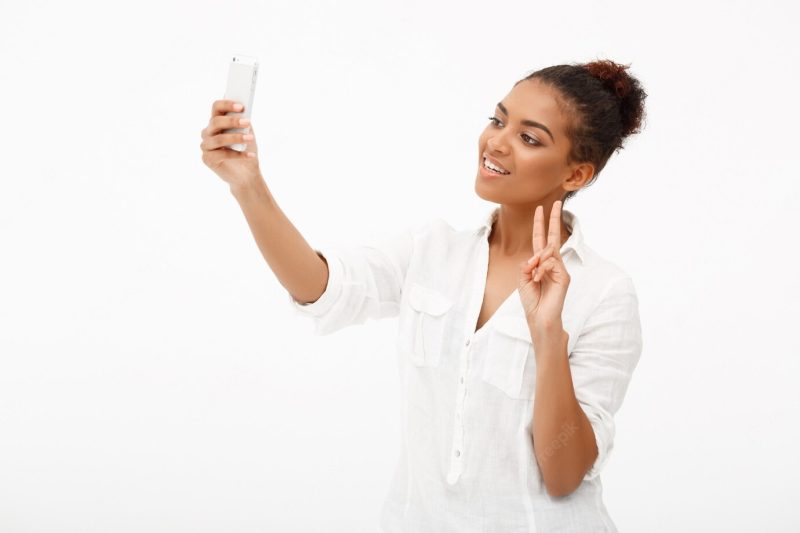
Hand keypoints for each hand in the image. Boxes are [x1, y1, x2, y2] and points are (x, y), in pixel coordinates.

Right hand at [200, 99, 261, 188]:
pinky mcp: (207, 159)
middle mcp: (207, 132)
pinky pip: (222, 155)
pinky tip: (250, 155)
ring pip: (218, 139)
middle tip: (247, 122)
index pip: (216, 107)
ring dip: (236, 138)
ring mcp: (206, 146)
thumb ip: (243, 123)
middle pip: (215, 122)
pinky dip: (239, 155)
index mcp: (216, 121)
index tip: (242, 106)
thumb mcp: (247, 133)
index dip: (227, 104)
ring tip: (250, 138)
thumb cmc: (245, 149)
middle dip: (232, 121)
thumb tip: (244, 116)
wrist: (246, 173)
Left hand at [517, 200, 570, 333]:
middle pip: (553, 237)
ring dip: (538, 261)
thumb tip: (535, 256)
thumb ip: (527, 264)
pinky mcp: (564, 276)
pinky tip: (539, 279)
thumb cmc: (531, 300)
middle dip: (554, 219)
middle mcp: (552, 263)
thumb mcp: (523, 279)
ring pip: (549, 252)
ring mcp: (560, 269)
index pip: (541, 240)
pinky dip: (541, 270)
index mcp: (540, 263)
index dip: (540, 224)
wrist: (539, 317)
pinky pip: (551, 263)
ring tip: (535, 276)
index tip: (540, 209)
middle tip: (556, 202)